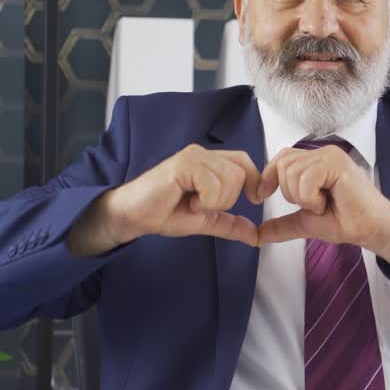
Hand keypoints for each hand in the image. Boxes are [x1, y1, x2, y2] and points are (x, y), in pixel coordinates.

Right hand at [67, 144, 261, 256]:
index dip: (253, 181)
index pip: (244, 162)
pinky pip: (213, 185)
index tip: (253, 200)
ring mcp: (193, 156)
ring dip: (214, 202)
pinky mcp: (184, 164)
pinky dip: (205, 201)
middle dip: (228, 199)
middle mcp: (203, 154)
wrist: (133, 216)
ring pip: (230, 179)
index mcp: (210, 162)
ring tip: (192, 203)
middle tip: (202, 206)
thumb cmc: (164, 212)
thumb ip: (230, 224)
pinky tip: (187, 202)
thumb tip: (255, 236)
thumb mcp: (205, 220)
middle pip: (241, 173)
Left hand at [256, 145, 389, 278]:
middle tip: (312, 204)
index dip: (268, 177)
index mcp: (314, 161)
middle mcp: (322, 153)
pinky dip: (311, 198)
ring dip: (302, 197)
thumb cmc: (345, 221)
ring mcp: (330, 156)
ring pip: (292, 172)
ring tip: (323, 204)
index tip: (262, 196)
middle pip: (282, 164)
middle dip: (289, 192)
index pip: (280, 158)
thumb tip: (257, 235)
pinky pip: (306, 179)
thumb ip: (281, 224)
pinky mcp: (337, 164)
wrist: (371, 230)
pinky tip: (327, 202)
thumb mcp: (305, 222)